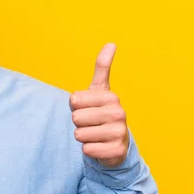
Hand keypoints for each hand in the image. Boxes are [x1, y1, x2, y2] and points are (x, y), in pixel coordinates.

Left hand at [70, 43, 128, 167]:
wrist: (116, 143)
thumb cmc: (102, 113)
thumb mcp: (100, 90)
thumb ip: (103, 67)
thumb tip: (112, 43)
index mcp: (111, 97)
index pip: (74, 101)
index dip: (76, 106)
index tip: (89, 108)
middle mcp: (119, 113)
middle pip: (76, 118)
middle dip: (79, 123)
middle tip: (92, 123)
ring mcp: (119, 133)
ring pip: (80, 135)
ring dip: (84, 137)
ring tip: (96, 135)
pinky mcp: (116, 151)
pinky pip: (86, 150)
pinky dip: (89, 150)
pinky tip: (100, 146)